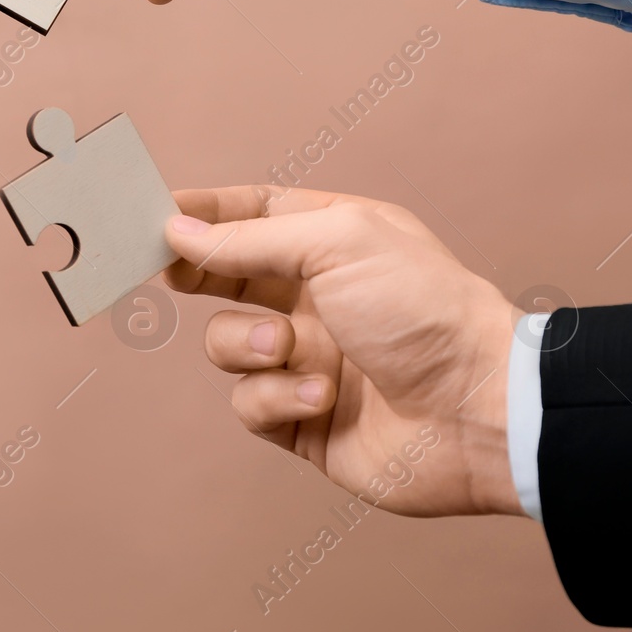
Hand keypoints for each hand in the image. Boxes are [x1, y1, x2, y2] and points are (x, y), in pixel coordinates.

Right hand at [165, 185, 521, 517]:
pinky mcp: (302, 419)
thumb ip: (249, 238)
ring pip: (227, 344)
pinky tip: (323, 396)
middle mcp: (316, 296)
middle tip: (166, 271)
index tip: (152, 212)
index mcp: (333, 240)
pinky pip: (250, 402)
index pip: (252, 212)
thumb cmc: (423, 310)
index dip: (203, 212)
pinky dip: (278, 396)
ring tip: (287, 347)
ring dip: (246, 345)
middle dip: (195, 273)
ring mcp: (308, 358)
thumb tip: (178, 232)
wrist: (479, 411)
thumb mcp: (337, 244)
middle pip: (226, 275)